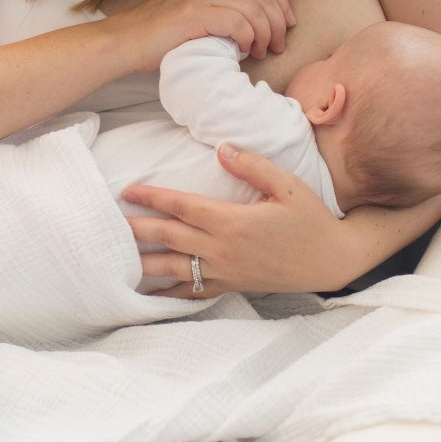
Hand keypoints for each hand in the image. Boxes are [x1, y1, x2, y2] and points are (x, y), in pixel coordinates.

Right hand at [107, 0, 294, 67]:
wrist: (125, 42)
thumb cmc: (160, 36)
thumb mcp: (195, 12)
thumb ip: (223, 8)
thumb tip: (258, 23)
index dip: (280, 2)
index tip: (288, 24)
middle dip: (277, 21)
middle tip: (277, 45)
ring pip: (253, 9)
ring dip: (265, 33)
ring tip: (262, 51)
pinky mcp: (194, 11)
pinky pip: (238, 21)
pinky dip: (248, 37)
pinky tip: (245, 50)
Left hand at [122, 143, 356, 297]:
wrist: (332, 260)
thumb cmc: (311, 219)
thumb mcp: (288, 185)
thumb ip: (253, 166)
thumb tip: (222, 149)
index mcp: (233, 221)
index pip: (182, 206)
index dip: (153, 197)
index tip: (128, 191)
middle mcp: (222, 249)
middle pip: (168, 238)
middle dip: (136, 229)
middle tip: (108, 223)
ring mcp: (225, 271)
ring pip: (174, 269)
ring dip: (143, 262)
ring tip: (117, 257)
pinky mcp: (232, 286)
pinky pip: (193, 292)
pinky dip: (169, 293)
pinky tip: (150, 292)